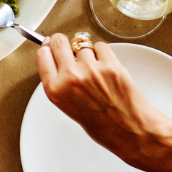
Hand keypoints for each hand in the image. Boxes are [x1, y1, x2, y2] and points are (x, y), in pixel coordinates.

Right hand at [35, 34, 171, 171]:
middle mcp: (70, 77)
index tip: (51, 46)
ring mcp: (91, 69)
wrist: (129, 130)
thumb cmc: (101, 124)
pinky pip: (101, 46)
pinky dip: (103, 53)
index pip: (43, 54)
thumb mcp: (68, 106)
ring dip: (88, 53)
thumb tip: (56, 59)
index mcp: (55, 90)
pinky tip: (106, 68)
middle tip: (71, 49)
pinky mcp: (110, 65)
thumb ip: (60, 82)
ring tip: (96, 71)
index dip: (49, 48)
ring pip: (83, 44)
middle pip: (59, 42)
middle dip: (64, 43)